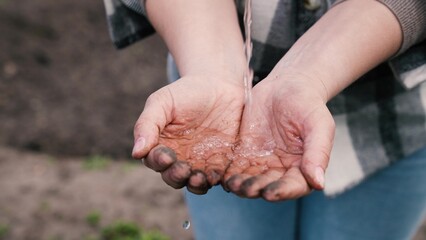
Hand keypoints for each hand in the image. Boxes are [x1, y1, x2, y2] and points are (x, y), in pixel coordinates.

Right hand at [132, 75, 244, 193]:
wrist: (220, 86)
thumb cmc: (186, 92)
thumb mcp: (162, 101)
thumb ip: (147, 124)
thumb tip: (136, 152)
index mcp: (161, 146)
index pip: (154, 160)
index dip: (158, 161)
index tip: (165, 156)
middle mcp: (179, 159)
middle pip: (172, 176)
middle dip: (176, 176)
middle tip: (183, 169)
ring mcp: (200, 164)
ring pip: (193, 182)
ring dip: (194, 184)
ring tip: (199, 178)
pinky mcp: (220, 164)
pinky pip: (217, 177)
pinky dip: (216, 180)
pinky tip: (217, 176)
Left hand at [224, 73, 334, 200]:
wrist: (285, 86)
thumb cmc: (307, 103)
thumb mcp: (318, 124)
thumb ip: (318, 152)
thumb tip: (319, 183)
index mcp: (302, 167)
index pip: (294, 186)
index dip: (282, 192)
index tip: (270, 193)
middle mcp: (280, 169)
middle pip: (268, 186)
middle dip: (256, 189)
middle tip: (245, 188)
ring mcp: (261, 162)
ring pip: (249, 179)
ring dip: (240, 184)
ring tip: (230, 183)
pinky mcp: (244, 152)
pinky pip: (235, 165)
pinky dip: (227, 171)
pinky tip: (218, 172)